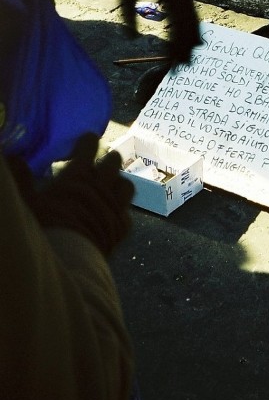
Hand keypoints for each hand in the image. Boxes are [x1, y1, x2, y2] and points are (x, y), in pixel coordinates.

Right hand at [31, 134, 133, 257]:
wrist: (70, 260)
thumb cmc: (45, 228)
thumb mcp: (26, 202)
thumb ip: (20, 178)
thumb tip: (12, 157)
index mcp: (78, 175)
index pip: (89, 146)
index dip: (87, 141)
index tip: (86, 140)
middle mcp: (102, 186)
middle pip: (114, 161)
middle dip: (107, 159)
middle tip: (98, 164)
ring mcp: (116, 206)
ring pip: (126, 184)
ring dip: (118, 183)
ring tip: (109, 188)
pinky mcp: (123, 227)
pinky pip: (127, 213)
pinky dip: (119, 212)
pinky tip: (111, 216)